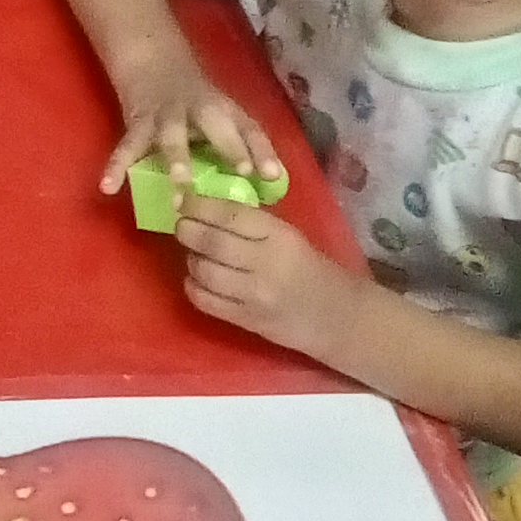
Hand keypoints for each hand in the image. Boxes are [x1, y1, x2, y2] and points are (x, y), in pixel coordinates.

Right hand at [99, 71, 284, 201]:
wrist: (151, 62)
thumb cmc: (195, 102)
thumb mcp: (224, 115)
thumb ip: (247, 144)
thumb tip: (276, 181)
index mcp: (223, 111)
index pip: (249, 128)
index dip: (261, 149)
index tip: (270, 175)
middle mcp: (198, 110)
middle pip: (215, 123)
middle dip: (229, 146)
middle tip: (241, 172)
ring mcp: (166, 115)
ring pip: (171, 134)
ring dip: (177, 157)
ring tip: (179, 182)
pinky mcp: (137, 123)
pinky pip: (127, 147)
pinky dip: (116, 166)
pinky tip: (108, 187)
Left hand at [174, 196, 365, 358]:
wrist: (339, 318)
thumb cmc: (312, 268)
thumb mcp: (289, 235)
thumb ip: (251, 222)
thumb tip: (206, 206)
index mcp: (280, 236)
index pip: (230, 215)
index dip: (199, 205)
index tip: (184, 200)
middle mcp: (266, 264)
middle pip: (211, 243)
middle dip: (187, 230)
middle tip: (182, 225)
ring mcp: (255, 296)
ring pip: (204, 272)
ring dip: (191, 259)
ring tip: (194, 253)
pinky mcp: (247, 320)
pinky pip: (206, 301)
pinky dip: (193, 286)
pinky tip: (198, 279)